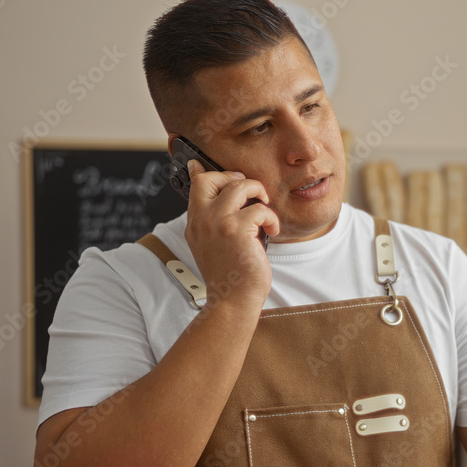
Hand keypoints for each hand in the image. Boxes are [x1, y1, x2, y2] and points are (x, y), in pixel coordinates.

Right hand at [184, 160, 279, 310]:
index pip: (196, 185)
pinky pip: (260, 209)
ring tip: (265, 212)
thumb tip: (227, 200)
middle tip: (251, 192)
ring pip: (240, 186)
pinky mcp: (237, 230)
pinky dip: (271, 219)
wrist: (232, 300)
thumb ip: (216, 222)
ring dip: (259, 194)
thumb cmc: (230, 275)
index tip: (207, 166)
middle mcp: (202, 220)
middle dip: (235, 178)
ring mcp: (218, 223)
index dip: (205, 171)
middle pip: (212, 178)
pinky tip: (271, 231)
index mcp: (195, 223)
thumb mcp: (214, 245)